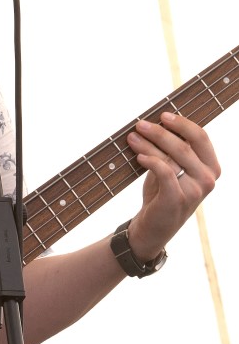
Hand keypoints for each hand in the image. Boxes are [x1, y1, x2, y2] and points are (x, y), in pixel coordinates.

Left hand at [126, 111, 220, 260]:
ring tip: (132, 137)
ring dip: (149, 143)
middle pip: (184, 145)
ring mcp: (195, 190)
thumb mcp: (171, 169)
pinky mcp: (177, 199)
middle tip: (140, 124)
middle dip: (160, 131)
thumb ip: (171, 150)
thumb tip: (157, 122)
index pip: (201, 137)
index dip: (182, 123)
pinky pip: (165, 172)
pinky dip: (150, 160)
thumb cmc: (162, 194)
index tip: (163, 115)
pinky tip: (139, 156)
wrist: (153, 227)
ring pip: (172, 157)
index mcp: (211, 167)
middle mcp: (208, 178)